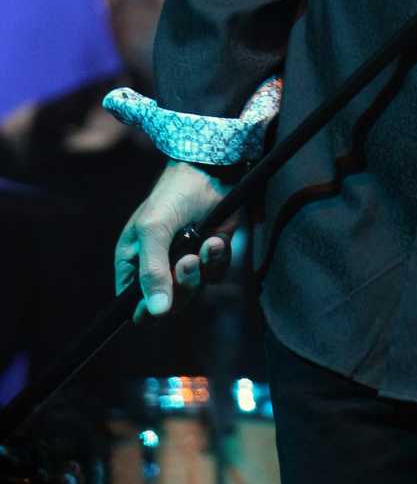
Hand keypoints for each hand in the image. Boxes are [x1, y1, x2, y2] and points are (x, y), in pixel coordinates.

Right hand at [114, 161, 234, 318]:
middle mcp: (158, 265)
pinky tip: (216, 238)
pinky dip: (217, 258)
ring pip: (193, 290)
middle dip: (181, 285)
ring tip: (204, 245)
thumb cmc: (172, 196)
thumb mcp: (153, 230)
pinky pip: (215, 273)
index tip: (159, 307)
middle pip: (168, 302)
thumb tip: (156, 312)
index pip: (132, 303)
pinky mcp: (209, 254)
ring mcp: (185, 260)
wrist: (211, 171)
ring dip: (200, 269)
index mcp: (134, 261)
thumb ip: (152, 272)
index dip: (146, 311)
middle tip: (187, 262)